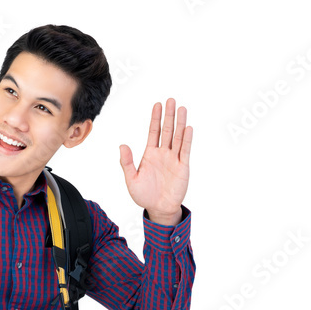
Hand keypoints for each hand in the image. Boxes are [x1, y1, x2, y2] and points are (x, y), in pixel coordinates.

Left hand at [119, 98, 191, 224]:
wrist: (158, 209)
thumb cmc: (144, 195)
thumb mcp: (131, 179)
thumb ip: (127, 162)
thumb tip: (122, 145)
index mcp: (150, 154)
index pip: (154, 131)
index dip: (155, 118)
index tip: (157, 104)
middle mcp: (163, 153)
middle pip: (167, 130)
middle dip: (168, 115)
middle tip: (170, 100)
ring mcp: (174, 159)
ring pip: (178, 137)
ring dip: (179, 123)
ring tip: (181, 108)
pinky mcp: (183, 167)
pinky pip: (185, 150)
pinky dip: (187, 139)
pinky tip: (188, 128)